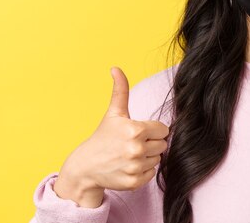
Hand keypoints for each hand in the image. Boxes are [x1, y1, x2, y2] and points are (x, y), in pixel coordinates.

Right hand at [59, 66, 169, 194]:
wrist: (85, 167)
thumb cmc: (103, 137)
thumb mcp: (113, 113)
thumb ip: (120, 90)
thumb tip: (116, 68)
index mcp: (135, 130)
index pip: (164, 130)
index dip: (153, 130)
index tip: (139, 132)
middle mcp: (136, 149)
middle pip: (162, 144)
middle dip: (151, 143)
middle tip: (133, 144)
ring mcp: (135, 167)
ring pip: (157, 158)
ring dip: (147, 157)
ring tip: (129, 155)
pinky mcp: (134, 182)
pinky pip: (151, 173)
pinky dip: (142, 171)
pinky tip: (128, 166)